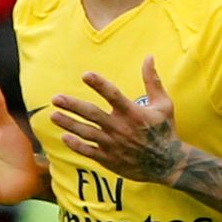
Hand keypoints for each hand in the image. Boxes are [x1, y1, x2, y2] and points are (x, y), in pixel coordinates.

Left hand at [50, 55, 183, 184]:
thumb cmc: (165, 130)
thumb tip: (149, 57)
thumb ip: (152, 80)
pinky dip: (76, 145)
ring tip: (53, 116)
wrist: (168, 164)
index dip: (99, 84)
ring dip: (68, 124)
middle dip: (72, 106)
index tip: (85, 75)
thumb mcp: (163, 103)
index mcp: (132, 112)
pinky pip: (89, 151)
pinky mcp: (109, 159)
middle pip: (92, 114)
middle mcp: (120, 127)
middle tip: (55, 98)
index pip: (113, 94)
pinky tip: (64, 137)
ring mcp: (113, 144)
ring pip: (86, 132)